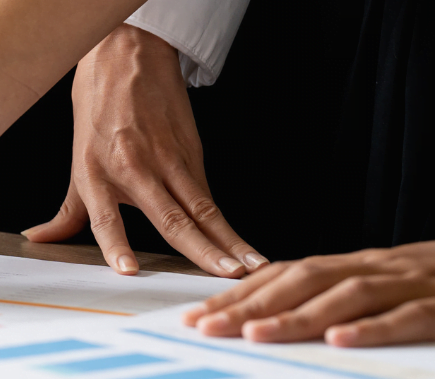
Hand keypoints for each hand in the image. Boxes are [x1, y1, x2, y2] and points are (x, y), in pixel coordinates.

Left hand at [23, 25, 264, 277]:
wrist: (127, 54)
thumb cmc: (98, 104)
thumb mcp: (76, 158)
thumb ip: (67, 210)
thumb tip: (39, 238)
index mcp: (95, 173)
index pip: (104, 217)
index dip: (115, 245)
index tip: (128, 270)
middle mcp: (132, 168)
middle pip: (169, 217)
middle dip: (199, 250)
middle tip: (222, 276)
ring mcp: (166, 159)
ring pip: (200, 208)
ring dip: (226, 240)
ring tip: (246, 266)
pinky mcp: (190, 151)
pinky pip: (207, 193)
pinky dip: (225, 222)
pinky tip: (241, 244)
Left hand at [182, 242, 434, 346]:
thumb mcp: (381, 290)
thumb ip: (334, 300)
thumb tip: (268, 322)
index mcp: (354, 266)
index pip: (284, 274)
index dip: (238, 294)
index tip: (195, 316)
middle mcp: (375, 268)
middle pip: (302, 280)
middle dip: (248, 304)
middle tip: (204, 326)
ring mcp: (410, 283)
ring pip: (346, 295)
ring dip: (296, 315)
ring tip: (254, 334)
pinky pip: (406, 316)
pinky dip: (372, 328)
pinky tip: (340, 340)